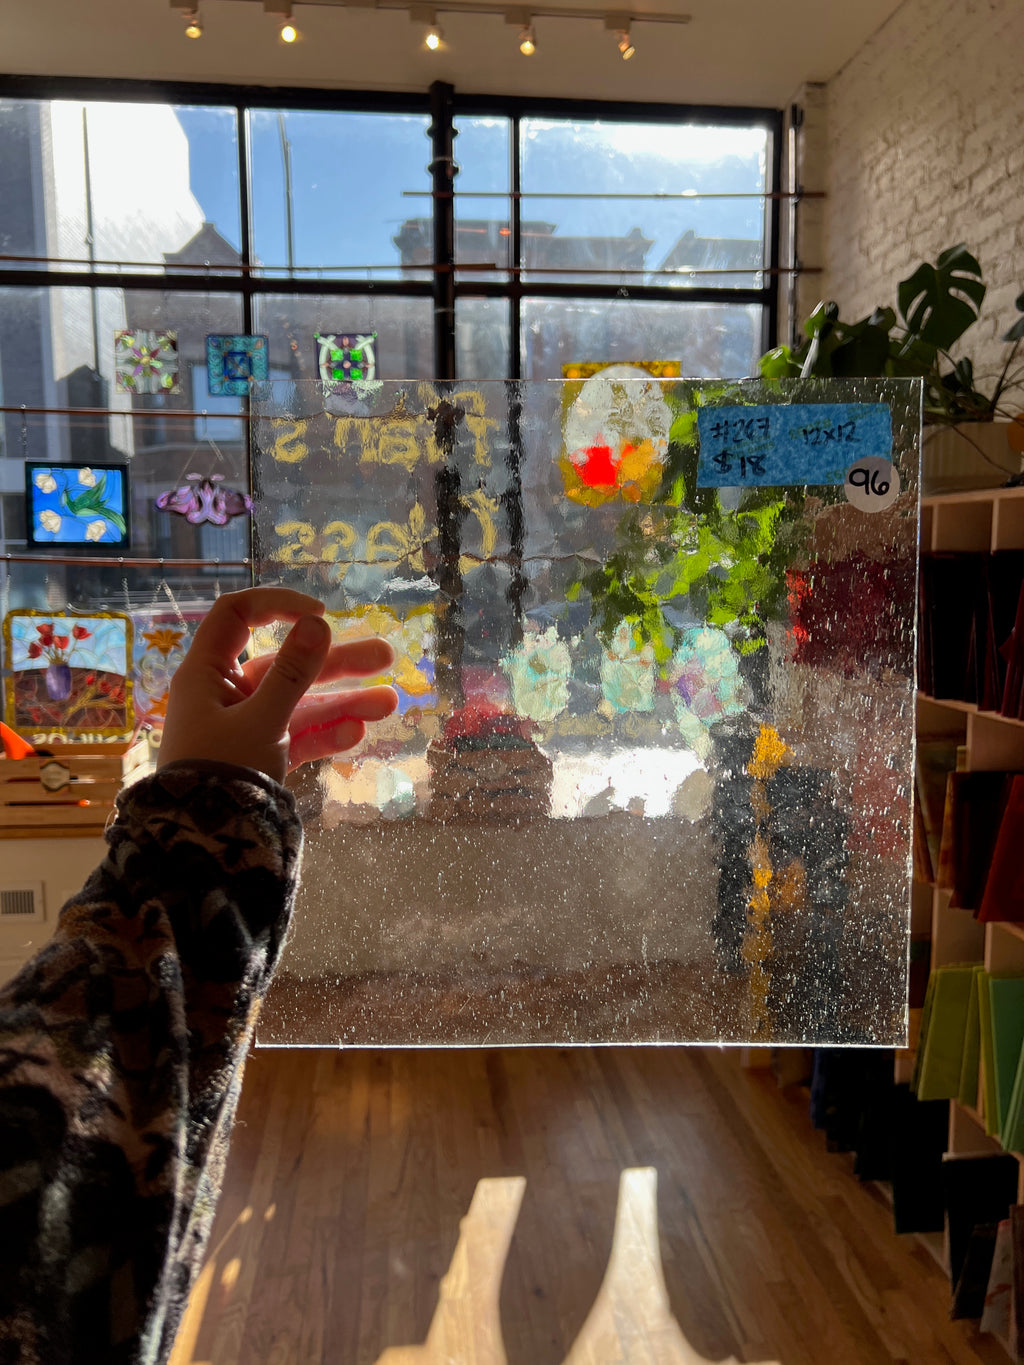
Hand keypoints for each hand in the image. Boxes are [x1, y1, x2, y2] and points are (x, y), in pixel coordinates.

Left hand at [157, 588, 397, 783]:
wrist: (203, 847)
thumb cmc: (220, 773)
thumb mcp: (261, 720)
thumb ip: (291, 673)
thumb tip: (318, 622)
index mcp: (207, 674)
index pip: (238, 616)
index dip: (278, 606)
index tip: (320, 614)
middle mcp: (226, 695)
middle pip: (285, 663)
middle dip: (336, 662)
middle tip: (386, 656)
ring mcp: (246, 727)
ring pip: (300, 704)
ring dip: (343, 702)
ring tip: (390, 704)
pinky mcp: (263, 758)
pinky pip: (298, 737)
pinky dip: (325, 735)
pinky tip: (357, 735)